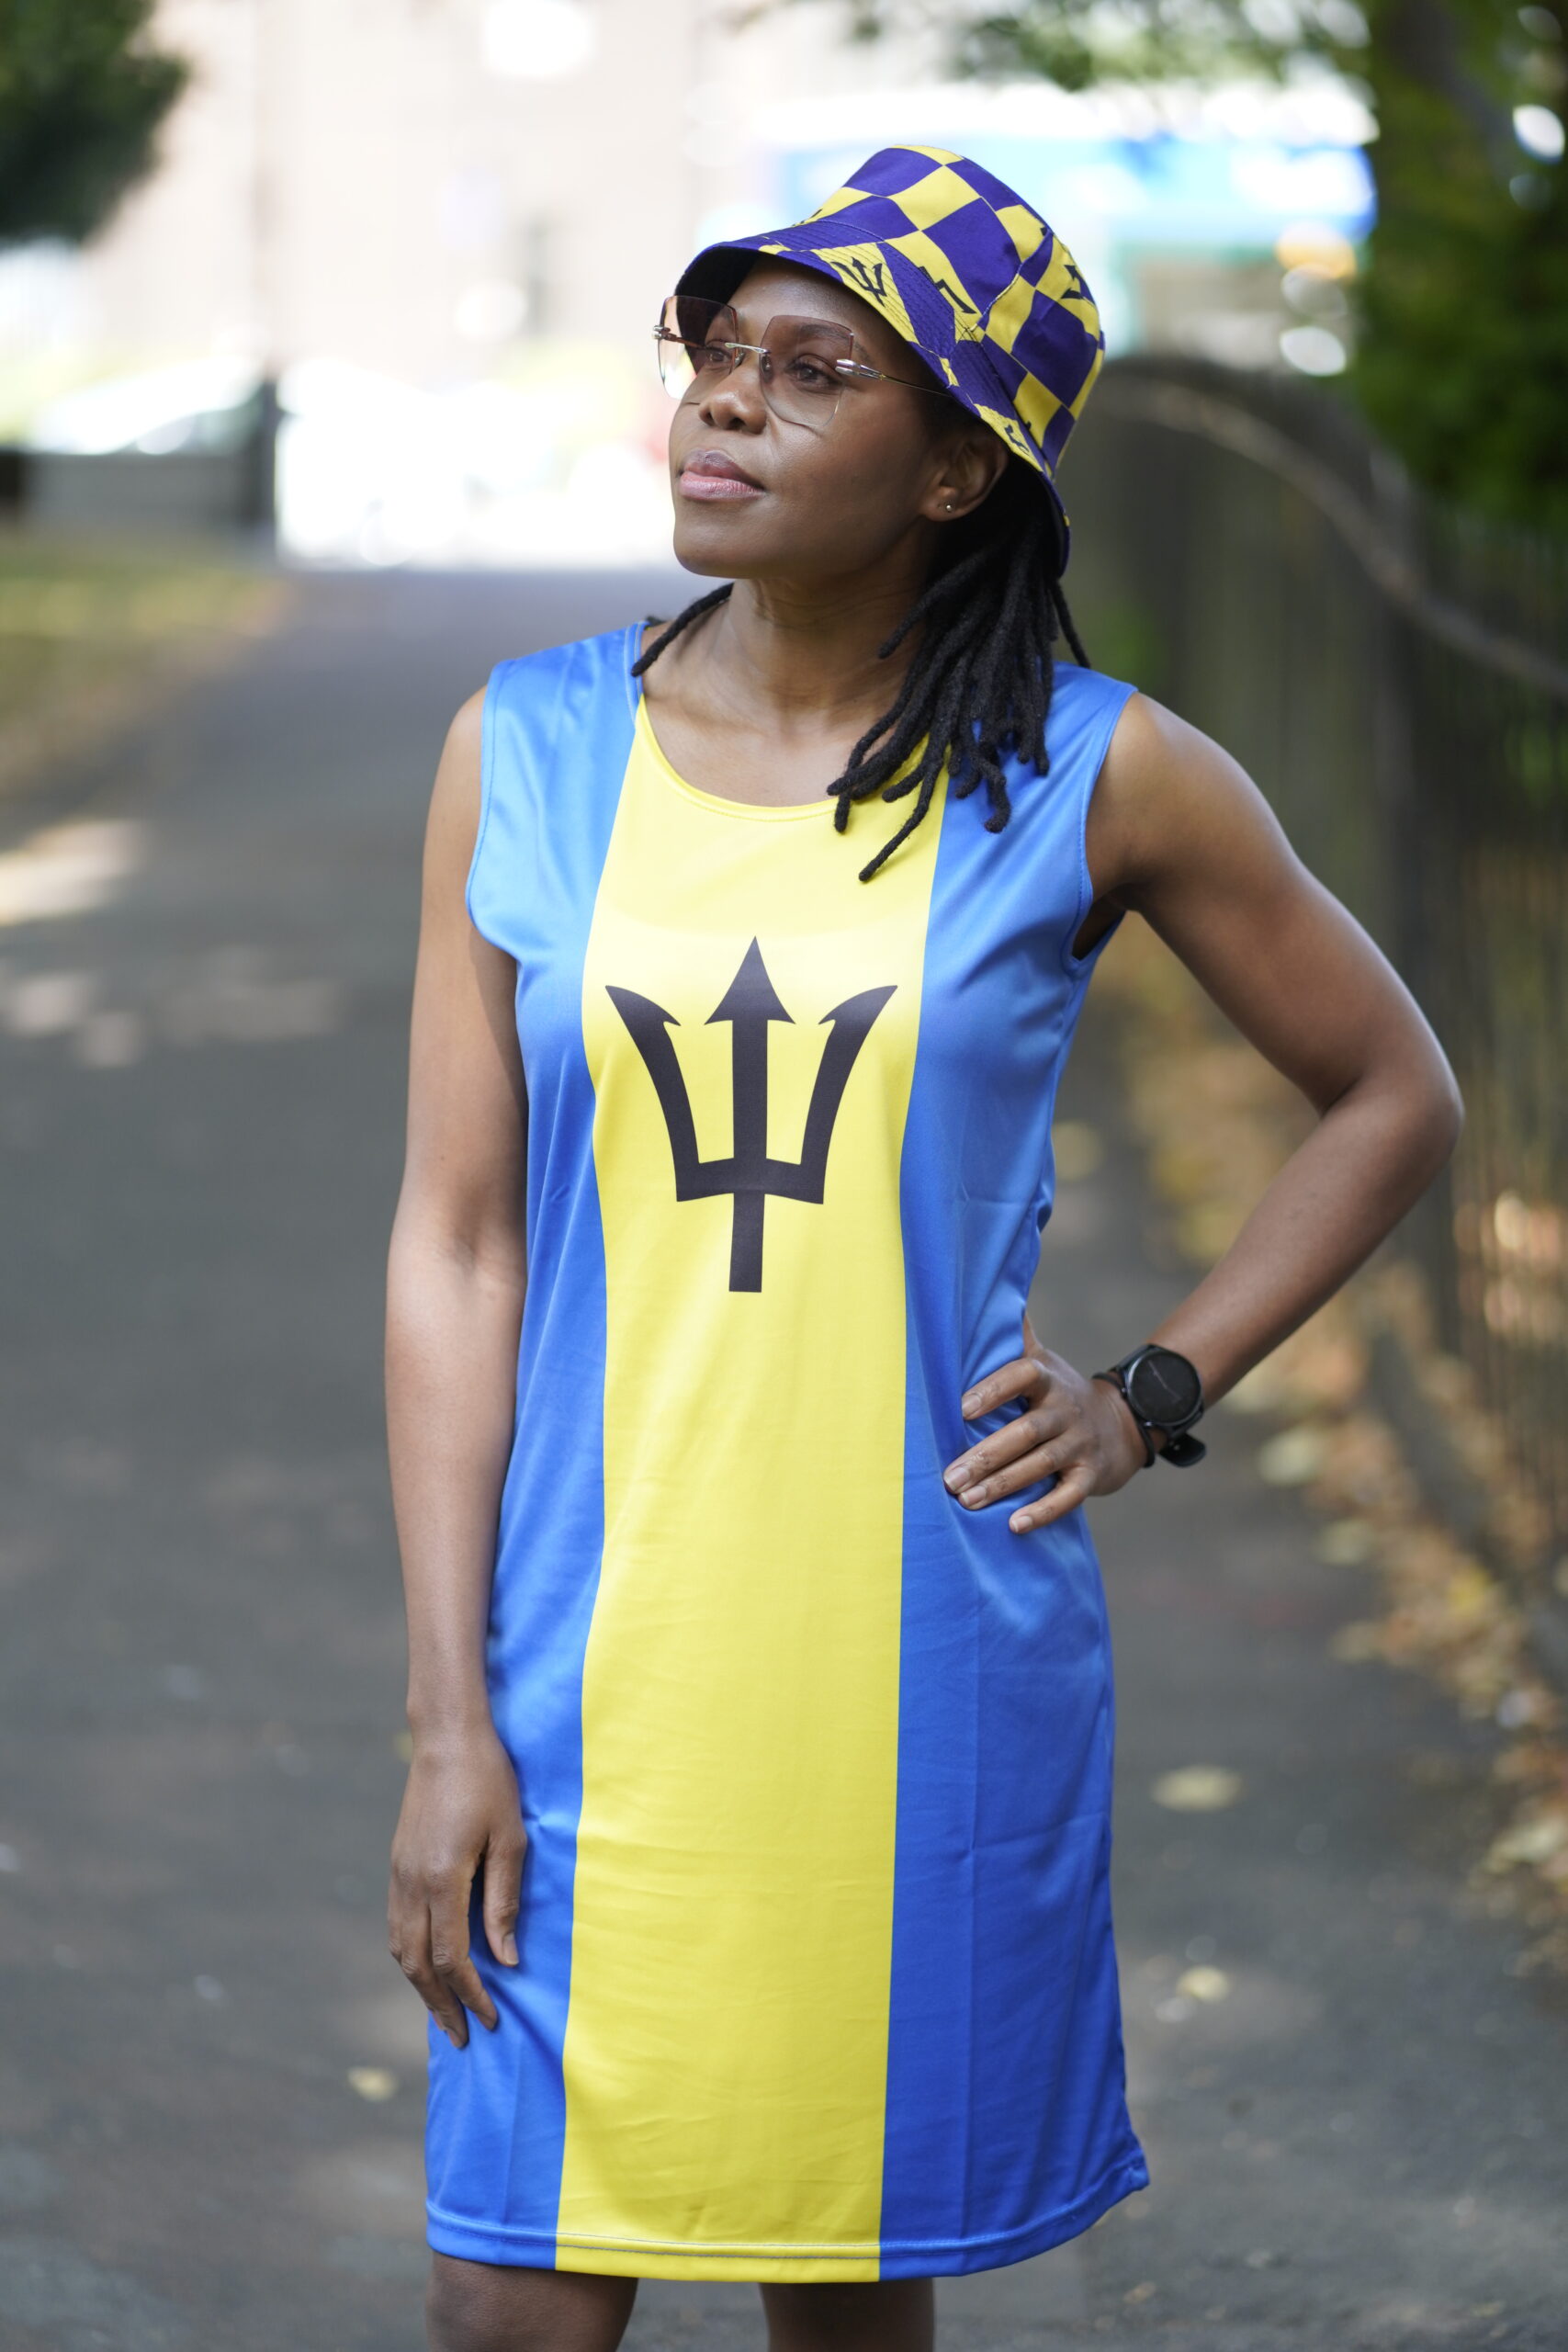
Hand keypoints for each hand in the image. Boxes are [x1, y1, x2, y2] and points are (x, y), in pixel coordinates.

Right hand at [387, 1724, 523, 2047]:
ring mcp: (398, 1875)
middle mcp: (411, 1883)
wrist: (447, 1737)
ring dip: (420, 1986)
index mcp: (441, 1879)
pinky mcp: (397, 1865)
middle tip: (463, 2038)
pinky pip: (397, 1926)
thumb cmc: (489, 1782)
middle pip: (416, 1965)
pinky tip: (428, 1967)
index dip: (471, 1995)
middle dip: (440, 2006)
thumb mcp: (511, 1839)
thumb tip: (506, 1960)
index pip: (451, 1958)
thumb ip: (504, 1901)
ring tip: (445, 2013)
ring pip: (399, 1949)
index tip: (491, 2020)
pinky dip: (410, 1957)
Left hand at [943, 1310, 1153, 1533]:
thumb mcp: (1041, 1359)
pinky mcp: (1091, 1475)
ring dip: (1002, 1485)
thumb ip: (1013, 1334)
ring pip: (1040, 1466)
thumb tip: (986, 1288)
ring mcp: (1080, 1444)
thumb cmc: (1059, 1392)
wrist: (1122, 1423)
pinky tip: (1014, 1525)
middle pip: (1025, 1432)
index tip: (961, 1408)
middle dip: (986, 1455)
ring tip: (966, 1501)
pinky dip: (1043, 1511)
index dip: (992, 1390)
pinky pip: (1068, 1496)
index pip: (1020, 1377)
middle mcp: (1064, 1410)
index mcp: (1046, 1380)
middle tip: (949, 1477)